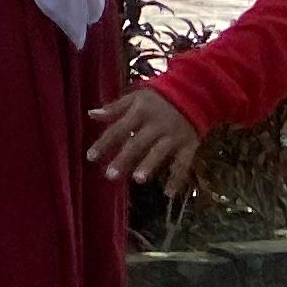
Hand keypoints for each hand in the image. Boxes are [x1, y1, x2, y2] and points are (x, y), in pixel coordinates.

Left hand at [87, 84, 206, 187]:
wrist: (196, 92)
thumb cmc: (159, 97)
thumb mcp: (136, 97)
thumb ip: (114, 107)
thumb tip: (91, 114)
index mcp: (140, 112)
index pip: (118, 129)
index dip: (104, 143)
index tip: (90, 157)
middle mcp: (156, 125)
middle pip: (137, 143)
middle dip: (124, 159)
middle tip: (110, 175)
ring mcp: (174, 135)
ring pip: (159, 152)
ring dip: (149, 165)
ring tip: (137, 179)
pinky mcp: (189, 144)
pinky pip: (184, 163)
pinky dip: (177, 178)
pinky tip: (168, 193)